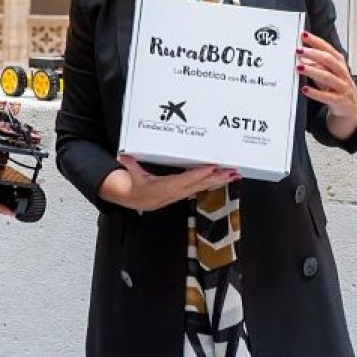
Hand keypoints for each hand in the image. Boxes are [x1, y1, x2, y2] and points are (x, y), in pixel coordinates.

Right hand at [100, 155, 238, 211]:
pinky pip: (202, 186)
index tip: (212, 168)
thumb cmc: (139, 187)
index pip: (185, 180)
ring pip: (204, 186)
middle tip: (231, 171)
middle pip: (200, 184)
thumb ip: (130, 164)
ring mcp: (183, 192)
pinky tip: (225, 177)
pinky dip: (214, 182)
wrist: (139, 201)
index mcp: (166, 187)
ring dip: (220, 180)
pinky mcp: (186, 192)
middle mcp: (177, 191)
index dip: (199, 175)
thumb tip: (122, 156)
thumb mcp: (133, 175)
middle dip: (216, 178)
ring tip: (234, 174)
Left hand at [297, 31, 356, 136]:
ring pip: (328, 77)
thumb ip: (316, 65)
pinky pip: (327, 96)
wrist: (351, 109)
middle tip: (299, 50)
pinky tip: (304, 89)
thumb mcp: (327, 74)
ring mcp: (342, 87)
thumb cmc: (336, 88)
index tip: (303, 35)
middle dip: (314, 54)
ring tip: (299, 67)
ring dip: (313, 71)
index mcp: (339, 65)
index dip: (316, 41)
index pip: (328, 49)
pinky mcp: (340, 101)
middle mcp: (342, 74)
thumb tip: (301, 56)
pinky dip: (315, 93)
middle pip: (329, 60)